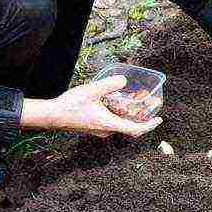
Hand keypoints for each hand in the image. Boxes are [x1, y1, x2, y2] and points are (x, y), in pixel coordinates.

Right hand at [48, 75, 162, 137]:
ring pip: (120, 123)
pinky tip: (115, 101)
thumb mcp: (92, 90)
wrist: (52, 115)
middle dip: (141, 116)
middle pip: (129, 126)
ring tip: (133, 99)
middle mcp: (106, 130)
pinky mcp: (94, 127)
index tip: (159, 119)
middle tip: (148, 103)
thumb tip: (124, 81)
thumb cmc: (70, 105)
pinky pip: (112, 122)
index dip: (149, 125)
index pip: (134, 130)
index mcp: (108, 124)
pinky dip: (119, 113)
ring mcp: (99, 130)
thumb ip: (109, 84)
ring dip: (129, 114)